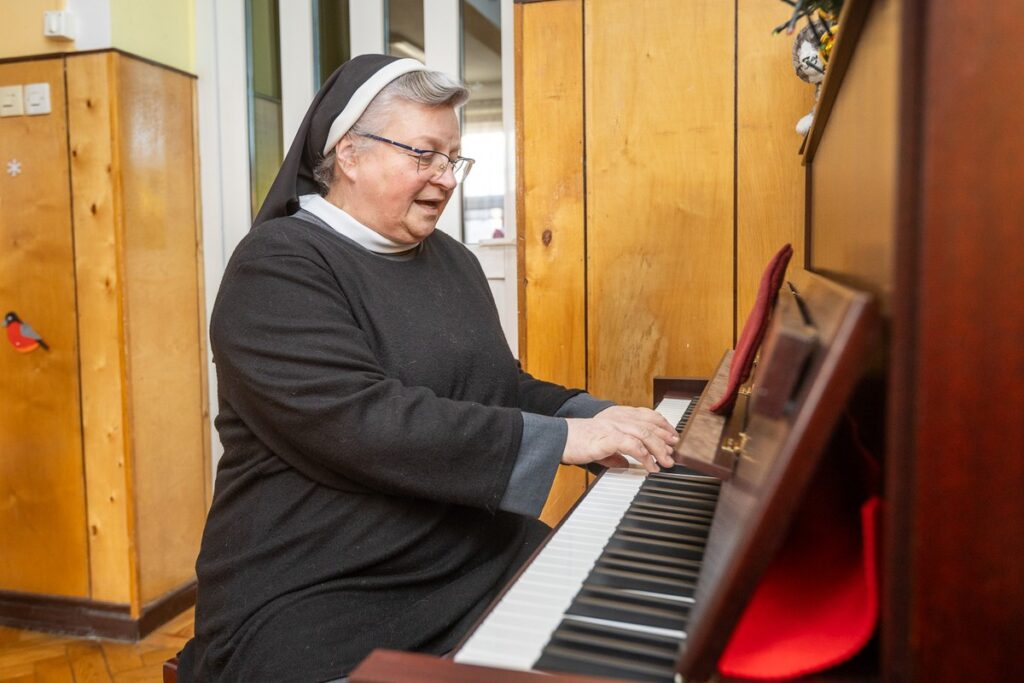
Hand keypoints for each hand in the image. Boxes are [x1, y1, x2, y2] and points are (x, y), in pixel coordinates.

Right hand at [562, 406, 677, 472]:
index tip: (672, 436)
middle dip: (665, 438)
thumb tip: (626, 463)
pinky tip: (651, 467)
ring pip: (646, 435)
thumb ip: (615, 453)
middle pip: (649, 425)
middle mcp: (618, 417)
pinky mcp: (609, 438)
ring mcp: (614, 426)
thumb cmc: (576, 441)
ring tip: (666, 462)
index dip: (663, 425)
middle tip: (674, 452)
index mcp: (616, 414)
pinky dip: (646, 458)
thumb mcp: (600, 445)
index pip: (646, 414)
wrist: (559, 439)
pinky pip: (634, 447)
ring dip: (659, 450)